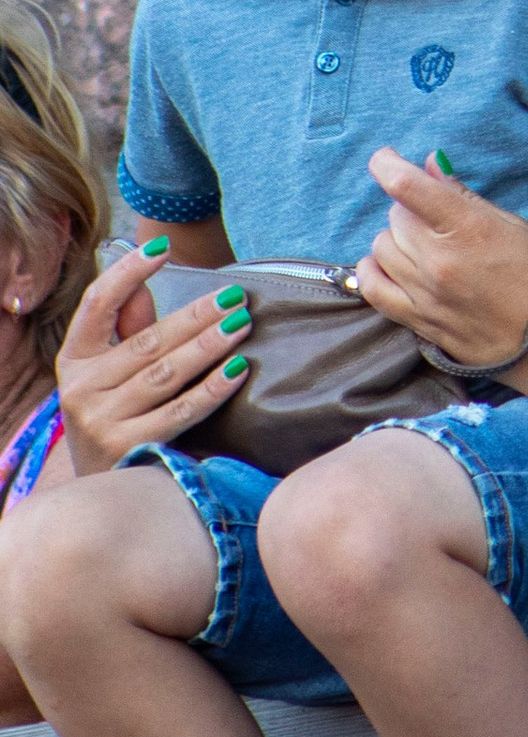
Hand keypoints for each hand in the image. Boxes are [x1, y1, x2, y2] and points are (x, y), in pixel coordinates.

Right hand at [51, 249, 250, 478]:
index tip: (163, 247)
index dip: (128, 272)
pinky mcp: (128, 448)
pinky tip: (238, 370)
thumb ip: (128, 327)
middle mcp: (81, 389)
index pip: (97, 304)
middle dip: (195, 315)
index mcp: (76, 359)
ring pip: (165, 373)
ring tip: (242, 323)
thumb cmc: (116, 413)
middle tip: (233, 297)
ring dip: (208, 346)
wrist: (103, 488)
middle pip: (146, 341)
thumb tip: (147, 281)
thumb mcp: (111, 370)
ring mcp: (101, 421)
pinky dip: (212, 390)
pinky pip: (180, 412)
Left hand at [357, 149, 527, 367]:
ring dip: (397, 239)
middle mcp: (439, 261)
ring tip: (423, 245)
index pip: (406, 187)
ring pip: (381, 248)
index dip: (387, 164)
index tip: (385, 159)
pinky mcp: (418, 323)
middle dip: (410, 209)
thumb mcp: (512, 225)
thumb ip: (463, 196)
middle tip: (435, 217)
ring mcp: (425, 295)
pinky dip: (375, 270)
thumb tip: (428, 166)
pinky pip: (373, 288)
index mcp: (468, 228)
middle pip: (395, 217)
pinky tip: (389, 264)